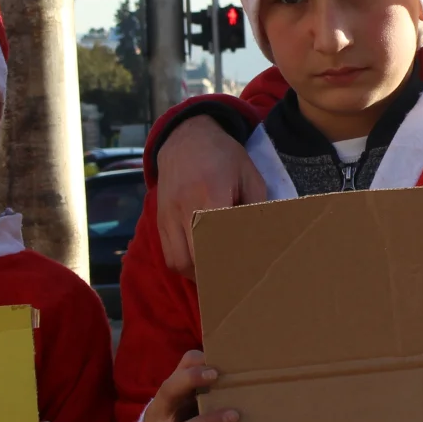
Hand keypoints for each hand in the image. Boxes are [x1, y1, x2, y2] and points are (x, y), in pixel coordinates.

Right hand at [155, 118, 266, 276]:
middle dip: (216, 274)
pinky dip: (184, 265)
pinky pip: (168, 253)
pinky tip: (200, 265)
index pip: (219, 240)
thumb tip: (262, 238)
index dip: (232, 261)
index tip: (248, 273)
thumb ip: (255, 207)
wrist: (186, 138)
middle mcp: (184, 208)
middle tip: (235, 283)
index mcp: (211, 194)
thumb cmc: (224, 156)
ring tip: (217, 276)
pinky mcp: (159, 219)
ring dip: (197, 274)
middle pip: (196, 257)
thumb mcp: (249, 175)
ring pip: (178, 261)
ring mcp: (167, 215)